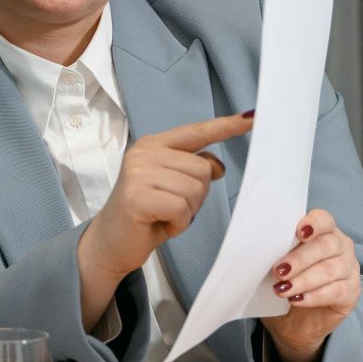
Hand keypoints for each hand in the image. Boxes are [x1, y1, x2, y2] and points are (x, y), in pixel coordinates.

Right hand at [76, 111, 254, 327]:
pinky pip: (182, 208)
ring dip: (187, 211)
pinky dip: (178, 223)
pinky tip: (159, 223)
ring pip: (195, 189)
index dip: (225, 126)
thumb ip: (192, 169)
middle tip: (170, 207)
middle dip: (196, 196)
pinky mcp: (137, 196)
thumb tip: (217, 165)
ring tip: (163, 216)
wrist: (110, 244)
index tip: (252, 118)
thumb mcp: (173, 187)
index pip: (196, 132)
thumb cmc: (145, 215)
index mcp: (152, 145)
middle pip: (202, 169)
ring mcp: (138, 173)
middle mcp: (144, 153)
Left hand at [260, 208, 361, 361]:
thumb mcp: (277, 264)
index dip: (313, 224)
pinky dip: (314, 296)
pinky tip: (297, 300)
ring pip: (330, 270)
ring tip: (282, 289)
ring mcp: (349, 269)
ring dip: (303, 280)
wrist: (295, 322)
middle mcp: (341, 246)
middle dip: (299, 259)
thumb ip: (275, 251)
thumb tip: (256, 248)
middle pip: (325, 246)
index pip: (324, 220)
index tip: (299, 233)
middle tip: (278, 271)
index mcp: (323, 232)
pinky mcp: (352, 292)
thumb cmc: (285, 284)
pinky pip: (335, 291)